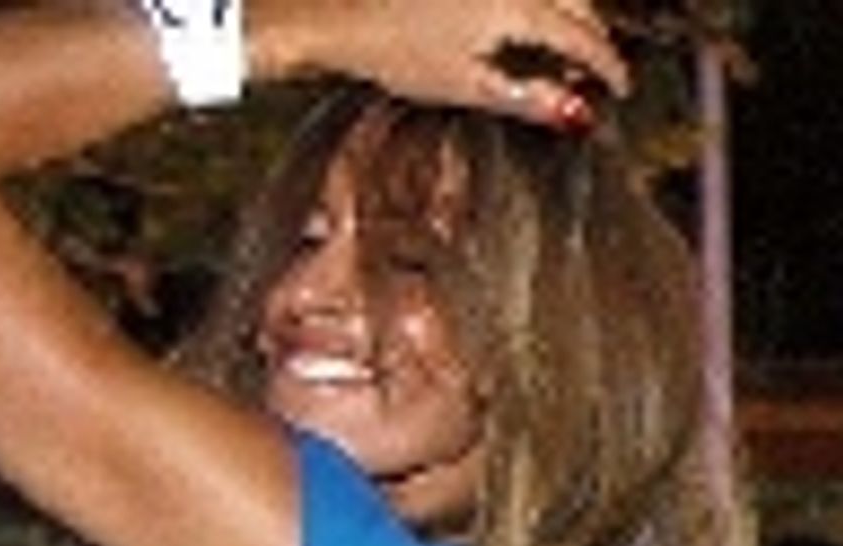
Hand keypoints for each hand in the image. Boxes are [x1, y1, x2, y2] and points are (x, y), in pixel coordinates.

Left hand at [291, 0, 628, 126]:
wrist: (346, 22)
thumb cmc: (396, 54)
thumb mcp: (467, 87)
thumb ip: (527, 98)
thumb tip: (579, 114)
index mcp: (515, 7)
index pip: (582, 37)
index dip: (607, 65)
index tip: (620, 87)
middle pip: (578, 3)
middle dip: (593, 36)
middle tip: (593, 73)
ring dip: (570, 14)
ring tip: (563, 50)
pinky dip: (542, 4)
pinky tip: (525, 26)